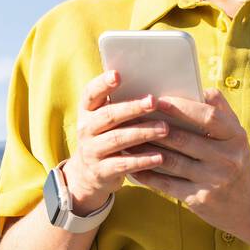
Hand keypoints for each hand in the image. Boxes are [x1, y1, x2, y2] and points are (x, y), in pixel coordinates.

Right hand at [65, 69, 171, 213]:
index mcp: (87, 111)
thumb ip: (120, 105)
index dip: (102, 84)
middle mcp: (85, 129)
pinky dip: (142, 160)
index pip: (90, 93)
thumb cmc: (105, 138)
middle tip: (153, 101)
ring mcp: (91, 151)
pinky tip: (159, 157)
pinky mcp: (100, 171)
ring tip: (164, 128)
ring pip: (116, 139)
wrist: (87, 175)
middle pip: (107, 116)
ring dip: (142, 133)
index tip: (117, 74)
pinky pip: (122, 164)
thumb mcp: (104, 121)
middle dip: (131, 108)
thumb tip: (153, 87)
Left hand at [127, 86, 249, 234]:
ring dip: (144, 150)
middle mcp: (227, 158)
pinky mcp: (199, 199)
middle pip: (183, 139)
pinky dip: (147, 174)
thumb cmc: (235, 160)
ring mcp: (213, 180)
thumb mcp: (236, 136)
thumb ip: (220, 111)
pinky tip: (132, 165)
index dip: (182, 108)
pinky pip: (166, 183)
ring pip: (170, 161)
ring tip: (125, 139)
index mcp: (235, 137)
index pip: (208, 117)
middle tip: (130, 118)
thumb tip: (200, 88)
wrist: (249, 206)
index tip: (158, 99)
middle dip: (153, 128)